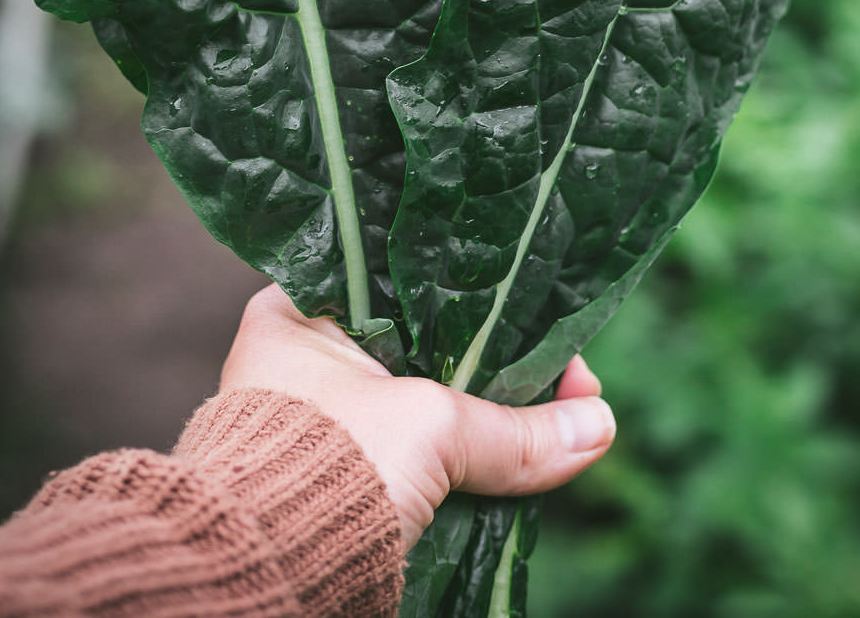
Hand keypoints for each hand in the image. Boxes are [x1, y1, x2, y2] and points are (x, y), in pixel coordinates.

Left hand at [220, 286, 615, 549]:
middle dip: (499, 366)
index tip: (545, 325)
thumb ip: (515, 428)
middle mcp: (304, 355)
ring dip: (489, 416)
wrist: (262, 577)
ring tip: (558, 415)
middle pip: (429, 347)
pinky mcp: (340, 475)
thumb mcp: (432, 429)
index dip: (484, 299)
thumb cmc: (329, 466)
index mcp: (300, 310)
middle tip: (567, 378)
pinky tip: (519, 455)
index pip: (409, 281)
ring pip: (428, 404)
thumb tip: (597, 426)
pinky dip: (466, 457)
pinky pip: (419, 451)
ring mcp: (321, 419)